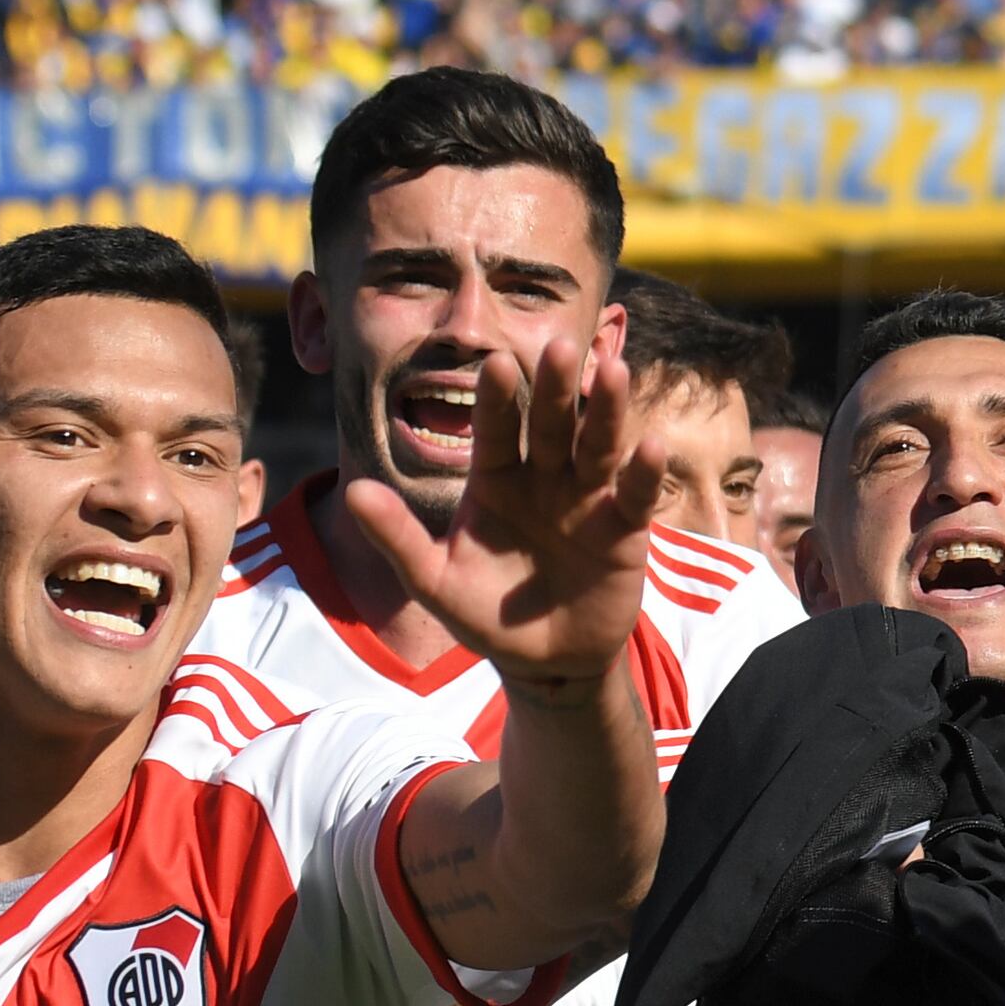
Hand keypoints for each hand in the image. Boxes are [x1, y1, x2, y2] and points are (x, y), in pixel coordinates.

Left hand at [338, 320, 665, 703]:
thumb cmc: (485, 616)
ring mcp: (586, 500)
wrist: (544, 662)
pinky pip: (634, 495)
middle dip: (557, 387)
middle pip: (551, 425)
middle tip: (560, 344)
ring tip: (615, 371)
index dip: (497, 399)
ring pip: (596, 446)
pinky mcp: (623, 528)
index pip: (495, 430)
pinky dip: (643, 473)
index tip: (495, 362)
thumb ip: (398, 537)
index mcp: (495, 481)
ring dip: (607, 410)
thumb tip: (353, 493)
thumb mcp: (434, 582)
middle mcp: (543, 479)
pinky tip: (651, 446)